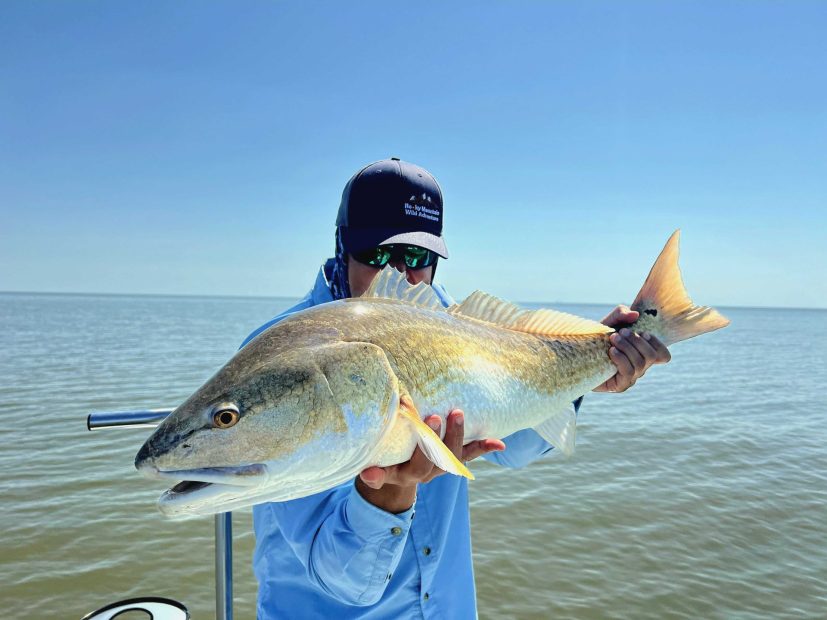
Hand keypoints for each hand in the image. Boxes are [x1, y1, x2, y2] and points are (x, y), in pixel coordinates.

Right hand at [356, 409, 504, 512]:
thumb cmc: (381, 458)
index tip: (376, 463)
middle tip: (433, 417)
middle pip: (430, 462)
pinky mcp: (452, 460)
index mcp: (400, 474)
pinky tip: (499, 443)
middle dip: (433, 439)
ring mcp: (439, 467)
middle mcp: (422, 474)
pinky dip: (483, 448)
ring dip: (456, 436)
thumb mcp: (372, 462)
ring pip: (451, 457)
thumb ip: (372, 469)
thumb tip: (366, 474)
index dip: (388, 469)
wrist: (397, 471)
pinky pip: (468, 455)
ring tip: (457, 413)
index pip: (400, 469)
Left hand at [594, 305, 670, 392]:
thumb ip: (621, 314)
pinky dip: (621, 358)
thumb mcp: (609, 323)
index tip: (643, 333)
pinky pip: (628, 372)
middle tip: (621, 332)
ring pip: (640, 363)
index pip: (663, 355)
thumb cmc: (597, 339)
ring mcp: (631, 377)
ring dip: (627, 347)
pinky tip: (611, 351)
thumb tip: (635, 315)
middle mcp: (640, 367)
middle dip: (637, 341)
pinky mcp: (620, 385)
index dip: (657, 344)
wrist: (577, 356)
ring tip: (613, 339)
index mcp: (641, 353)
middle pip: (652, 356)